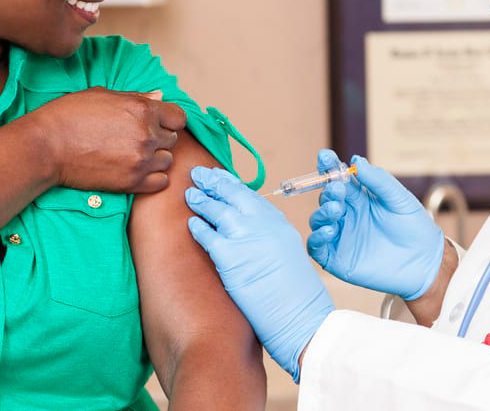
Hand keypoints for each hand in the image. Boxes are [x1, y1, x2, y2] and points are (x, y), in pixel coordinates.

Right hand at [34, 87, 184, 193]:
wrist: (45, 146)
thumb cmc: (69, 115)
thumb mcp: (103, 95)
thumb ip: (137, 97)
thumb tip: (160, 97)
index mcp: (142, 109)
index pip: (179, 118)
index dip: (169, 120)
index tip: (157, 123)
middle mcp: (147, 134)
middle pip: (172, 139)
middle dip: (159, 138)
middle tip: (135, 139)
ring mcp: (141, 160)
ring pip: (167, 161)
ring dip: (155, 158)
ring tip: (133, 155)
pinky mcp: (131, 182)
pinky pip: (161, 182)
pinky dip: (153, 178)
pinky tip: (136, 170)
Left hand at [186, 166, 333, 381]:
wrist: (300, 315)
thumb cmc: (295, 293)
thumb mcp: (288, 253)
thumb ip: (269, 237)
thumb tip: (248, 233)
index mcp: (278, 222)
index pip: (250, 196)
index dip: (232, 184)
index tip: (220, 176)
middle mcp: (263, 223)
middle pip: (233, 194)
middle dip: (214, 182)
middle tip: (199, 174)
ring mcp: (246, 236)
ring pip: (216, 210)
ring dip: (201, 200)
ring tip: (190, 194)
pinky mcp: (229, 255)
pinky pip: (207, 235)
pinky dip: (198, 228)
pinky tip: (191, 223)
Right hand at [306, 150, 444, 300]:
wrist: (425, 262)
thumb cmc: (415, 228)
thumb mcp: (399, 198)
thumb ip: (378, 180)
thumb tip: (356, 161)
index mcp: (360, 198)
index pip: (338, 179)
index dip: (329, 166)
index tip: (325, 156)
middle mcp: (347, 215)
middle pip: (327, 198)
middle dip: (328, 190)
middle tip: (337, 189)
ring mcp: (341, 236)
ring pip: (318, 220)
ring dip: (322, 212)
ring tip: (336, 209)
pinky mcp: (337, 258)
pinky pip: (316, 247)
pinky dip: (317, 237)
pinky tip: (331, 230)